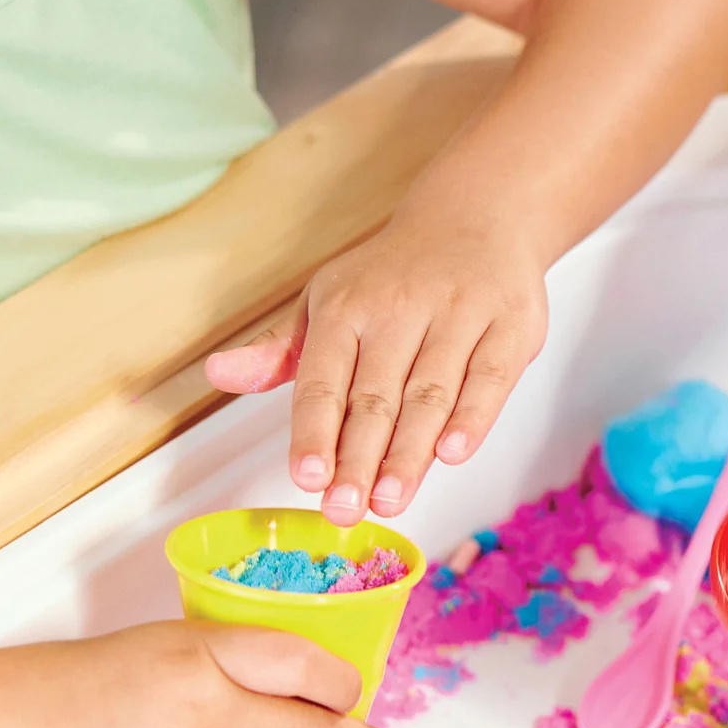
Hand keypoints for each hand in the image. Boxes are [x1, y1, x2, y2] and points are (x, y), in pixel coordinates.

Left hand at [206, 216, 548, 524]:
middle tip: (345, 509)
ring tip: (390, 501)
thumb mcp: (326, 302)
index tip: (308, 477)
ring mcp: (459, 315)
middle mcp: (401, 308)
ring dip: (409, 454)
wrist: (477, 217)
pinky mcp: (509, 326)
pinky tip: (451, 455)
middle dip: (359, 458)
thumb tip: (218, 373)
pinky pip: (489, 378)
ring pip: (430, 394)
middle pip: (376, 397)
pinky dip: (472, 418)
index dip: (315, 431)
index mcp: (347, 306)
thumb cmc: (393, 278)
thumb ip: (278, 352)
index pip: (324, 379)